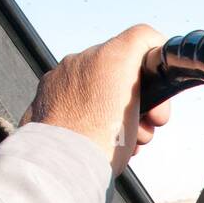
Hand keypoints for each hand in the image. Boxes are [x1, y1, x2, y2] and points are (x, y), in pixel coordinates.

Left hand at [20, 24, 171, 175]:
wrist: (61, 165)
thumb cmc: (102, 143)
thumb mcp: (141, 109)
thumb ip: (148, 90)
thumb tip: (147, 77)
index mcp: (109, 57)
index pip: (143, 37)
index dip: (158, 63)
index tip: (159, 92)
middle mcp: (81, 59)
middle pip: (120, 69)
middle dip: (137, 98)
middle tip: (143, 127)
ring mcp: (59, 77)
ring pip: (97, 85)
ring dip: (113, 108)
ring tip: (120, 140)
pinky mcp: (44, 96)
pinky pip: (74, 97)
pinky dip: (88, 113)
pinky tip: (95, 136)